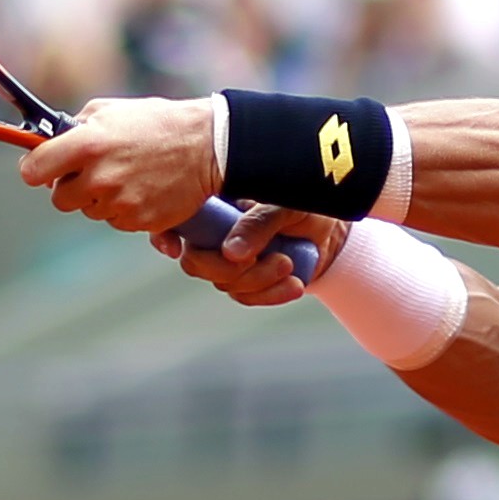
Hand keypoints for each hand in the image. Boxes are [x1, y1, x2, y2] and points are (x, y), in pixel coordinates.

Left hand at [19, 96, 221, 233]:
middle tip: (94, 171)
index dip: (36, 170)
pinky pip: (115, 221)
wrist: (206, 147)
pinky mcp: (138, 222)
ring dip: (100, 198)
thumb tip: (49, 145)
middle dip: (72, 187)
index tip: (41, 169)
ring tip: (127, 176)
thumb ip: (75, 128)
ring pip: (89, 211)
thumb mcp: (110, 111)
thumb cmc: (157, 124)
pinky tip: (142, 189)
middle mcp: (99, 177)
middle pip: (60, 199)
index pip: (34, 170)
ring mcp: (118, 203)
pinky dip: (124, 210)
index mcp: (87, 144)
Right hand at [152, 204, 347, 307]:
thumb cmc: (306, 202)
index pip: (177, 221)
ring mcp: (229, 259)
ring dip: (257, 281)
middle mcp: (216, 232)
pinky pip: (246, 297)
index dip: (165, 235)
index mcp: (215, 203)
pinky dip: (269, 295)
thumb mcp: (286, 204)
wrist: (333, 228)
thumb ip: (258, 222)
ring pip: (224, 283)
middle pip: (196, 263)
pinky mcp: (247, 281)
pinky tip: (293, 285)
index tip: (174, 246)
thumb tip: (230, 252)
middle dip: (227, 269)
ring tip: (288, 264)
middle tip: (263, 259)